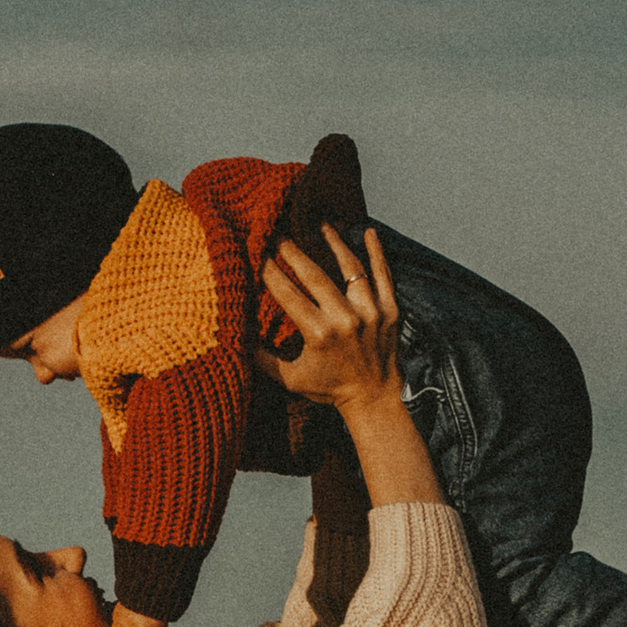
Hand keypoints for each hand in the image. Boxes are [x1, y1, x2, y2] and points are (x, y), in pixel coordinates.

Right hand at [257, 225, 404, 411]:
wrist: (374, 400)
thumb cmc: (330, 389)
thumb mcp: (291, 379)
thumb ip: (263, 359)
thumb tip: (235, 337)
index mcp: (319, 334)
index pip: (288, 294)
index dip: (270, 272)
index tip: (258, 254)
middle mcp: (345, 320)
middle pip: (315, 276)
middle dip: (294, 253)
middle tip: (280, 234)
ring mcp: (371, 313)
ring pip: (351, 268)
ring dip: (335, 243)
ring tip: (321, 226)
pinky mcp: (391, 311)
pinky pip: (384, 275)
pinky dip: (377, 252)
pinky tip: (368, 232)